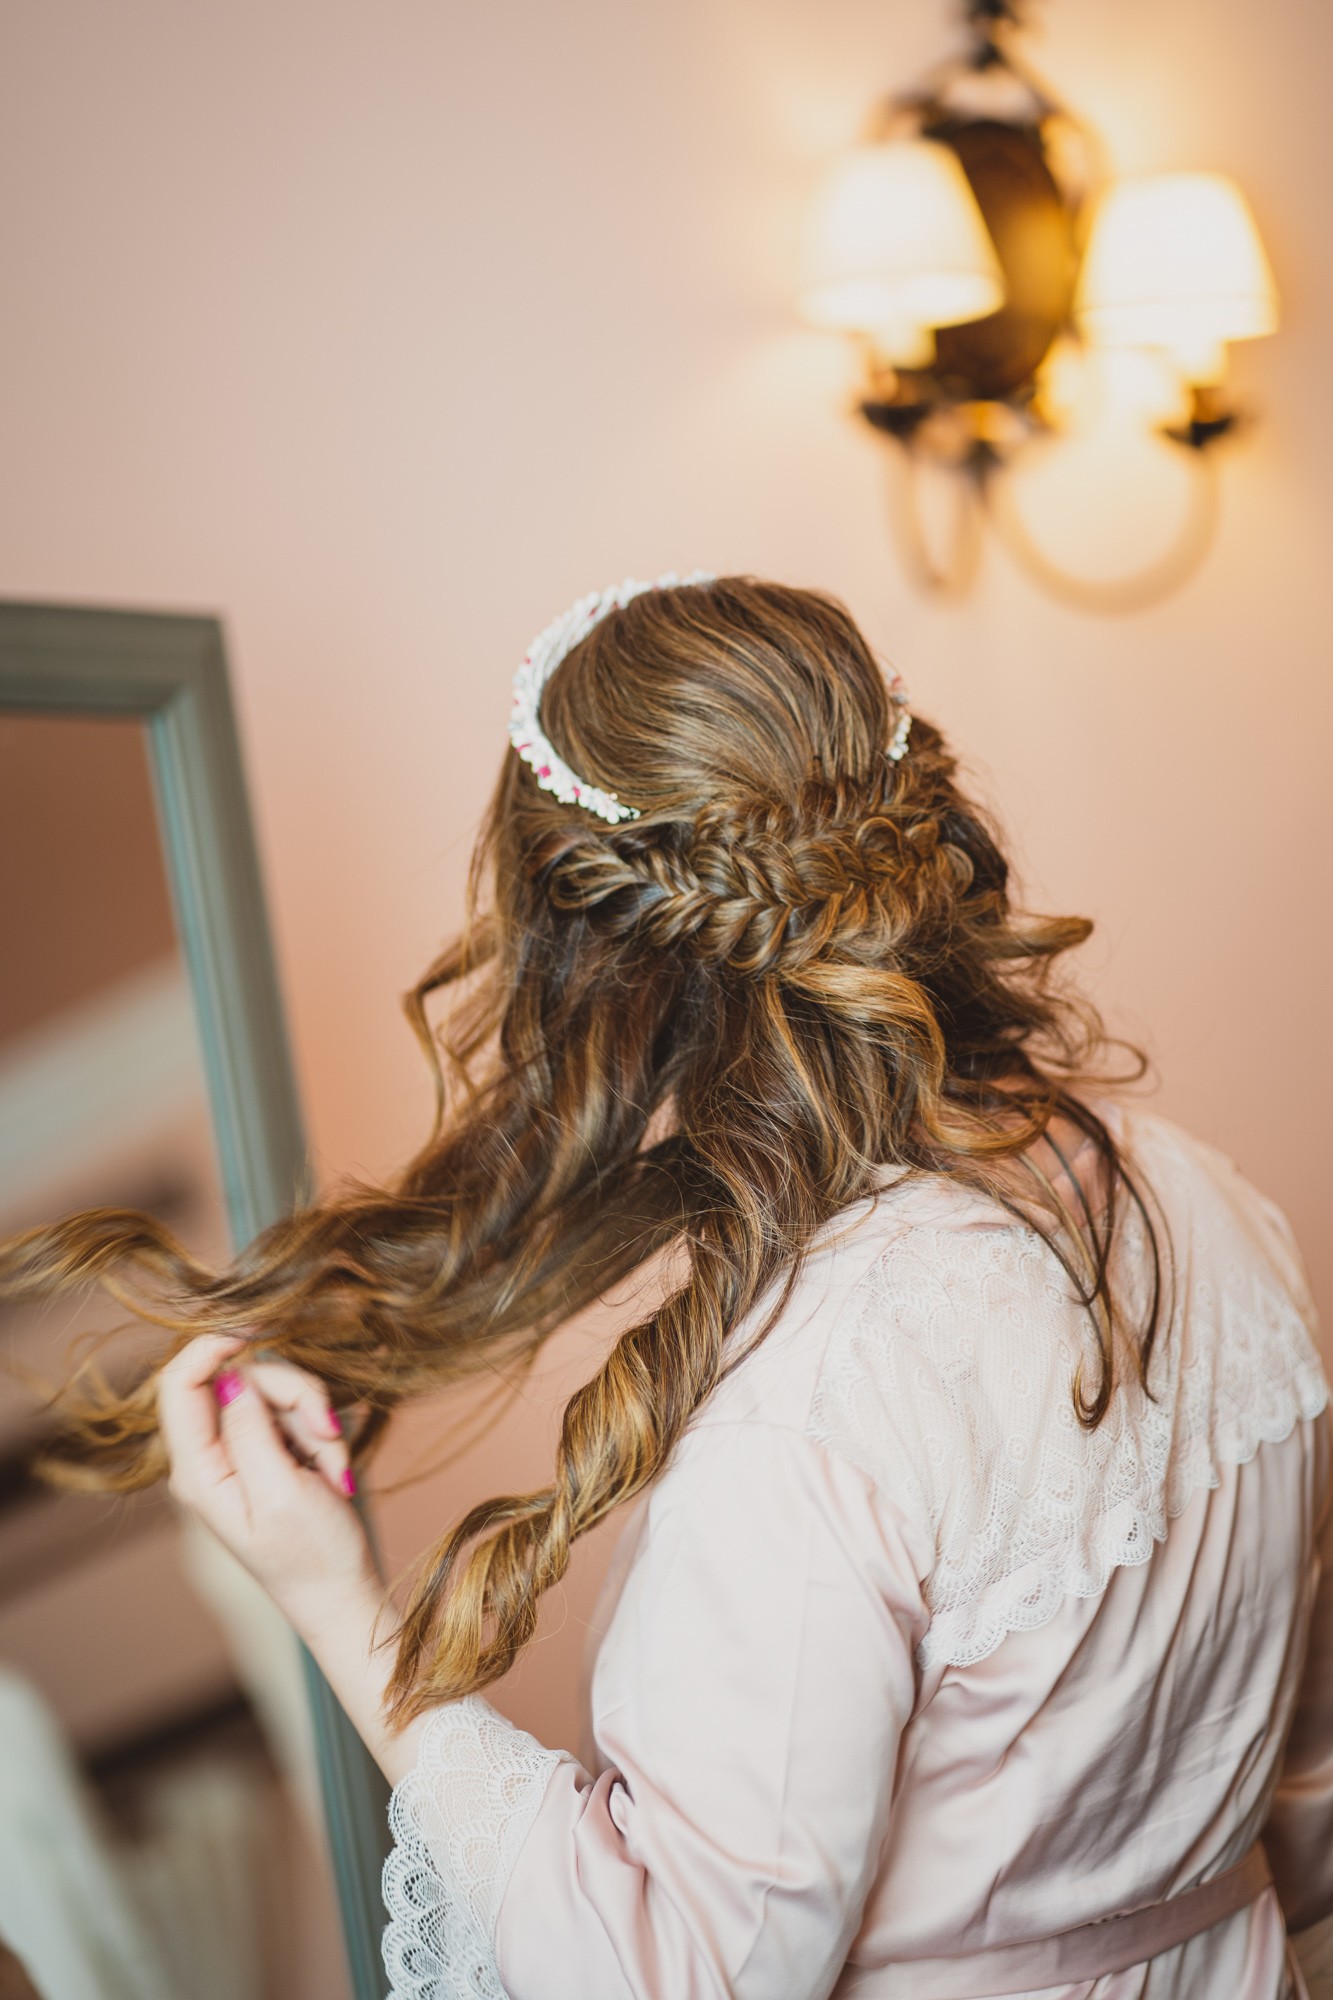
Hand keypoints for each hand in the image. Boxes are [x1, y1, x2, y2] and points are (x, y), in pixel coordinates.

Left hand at [157, 1333, 378, 1640]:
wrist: (341, 1594)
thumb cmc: (312, 1557)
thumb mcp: (281, 1493)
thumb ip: (251, 1431)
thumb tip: (231, 1373)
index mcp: (197, 1471)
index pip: (179, 1383)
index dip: (211, 1345)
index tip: (258, 1329)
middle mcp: (209, 1457)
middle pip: (241, 1379)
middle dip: (293, 1395)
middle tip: (326, 1433)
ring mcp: (239, 1453)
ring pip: (274, 1392)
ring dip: (314, 1419)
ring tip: (333, 1468)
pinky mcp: (268, 1451)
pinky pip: (294, 1412)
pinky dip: (321, 1432)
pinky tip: (332, 1468)